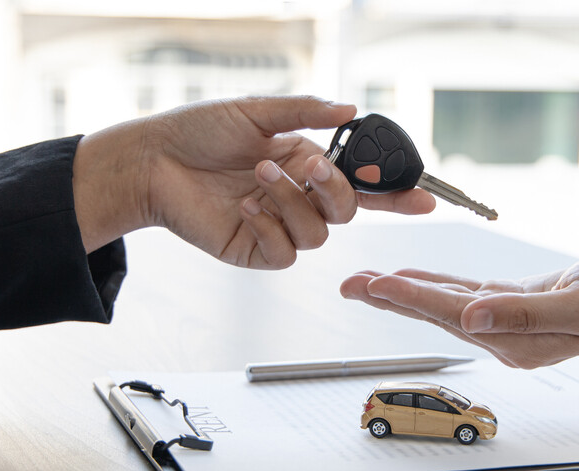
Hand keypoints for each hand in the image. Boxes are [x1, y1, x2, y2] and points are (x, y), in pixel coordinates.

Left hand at [72, 95, 435, 266]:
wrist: (153, 160)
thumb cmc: (199, 131)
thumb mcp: (256, 110)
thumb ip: (306, 113)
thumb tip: (350, 108)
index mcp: (307, 162)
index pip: (363, 183)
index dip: (396, 193)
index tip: (424, 197)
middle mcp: (299, 196)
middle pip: (347, 211)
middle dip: (335, 189)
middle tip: (310, 166)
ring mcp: (279, 226)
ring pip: (318, 233)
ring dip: (292, 202)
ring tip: (256, 175)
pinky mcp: (256, 250)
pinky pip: (285, 254)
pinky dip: (269, 229)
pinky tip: (244, 208)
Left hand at [340, 255, 578, 368]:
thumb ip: (525, 313)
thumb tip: (472, 318)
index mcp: (516, 342)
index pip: (451, 316)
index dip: (411, 298)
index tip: (375, 285)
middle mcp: (503, 337)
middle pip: (434, 314)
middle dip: (389, 299)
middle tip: (348, 284)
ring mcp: (505, 324)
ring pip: (443, 304)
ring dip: (404, 292)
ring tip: (366, 281)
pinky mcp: (510, 306)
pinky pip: (463, 293)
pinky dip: (434, 284)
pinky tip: (411, 277)